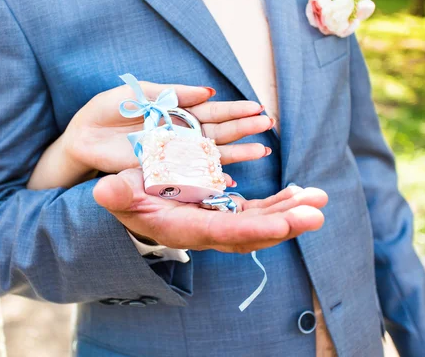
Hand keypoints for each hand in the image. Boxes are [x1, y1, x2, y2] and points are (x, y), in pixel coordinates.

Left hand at [28, 81, 273, 188]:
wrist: (83, 136)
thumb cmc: (107, 110)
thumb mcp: (141, 93)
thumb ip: (173, 93)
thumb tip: (209, 92)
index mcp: (174, 111)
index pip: (211, 110)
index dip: (234, 109)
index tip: (256, 107)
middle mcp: (178, 133)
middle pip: (217, 131)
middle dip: (243, 128)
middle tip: (268, 126)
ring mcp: (172, 153)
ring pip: (209, 153)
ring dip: (236, 153)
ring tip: (262, 151)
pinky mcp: (161, 171)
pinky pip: (190, 175)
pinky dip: (210, 178)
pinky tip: (231, 181)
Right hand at [93, 169, 327, 252]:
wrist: (139, 205)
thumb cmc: (129, 197)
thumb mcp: (120, 193)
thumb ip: (116, 194)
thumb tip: (105, 191)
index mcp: (182, 228)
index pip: (221, 232)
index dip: (251, 229)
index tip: (282, 224)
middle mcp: (207, 230)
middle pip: (251, 232)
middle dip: (285, 223)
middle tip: (316, 212)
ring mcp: (222, 221)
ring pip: (261, 222)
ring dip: (291, 212)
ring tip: (319, 198)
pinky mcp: (229, 211)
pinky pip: (260, 211)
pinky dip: (283, 204)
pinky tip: (304, 194)